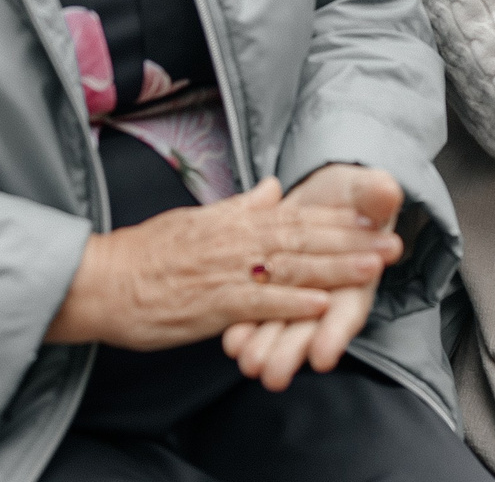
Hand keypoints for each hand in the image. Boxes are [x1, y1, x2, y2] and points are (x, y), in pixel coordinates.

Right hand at [45, 178, 399, 349]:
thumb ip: (238, 207)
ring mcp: (225, 273)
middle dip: (351, 242)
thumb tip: (273, 188)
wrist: (101, 281)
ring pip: (289, 268)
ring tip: (373, 267)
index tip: (375, 217)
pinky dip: (290, 302)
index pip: (295, 216)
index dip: (338, 219)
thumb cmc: (145, 254)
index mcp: (233, 221)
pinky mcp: (212, 305)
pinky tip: (322, 302)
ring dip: (334, 267)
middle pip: (303, 239)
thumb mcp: (195, 219)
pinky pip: (258, 303)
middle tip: (393, 242)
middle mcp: (235, 242)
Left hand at [221, 164, 403, 388]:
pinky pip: (257, 312)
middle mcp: (328, 296)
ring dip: (263, 346)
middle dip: (289, 351)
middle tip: (272, 375)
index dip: (335, 332)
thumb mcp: (368, 190)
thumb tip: (388, 192)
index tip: (322, 357)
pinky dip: (243, 327)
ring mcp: (298, 297)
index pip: (347, 311)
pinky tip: (230, 341)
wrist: (327, 195)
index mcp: (357, 279)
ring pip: (280, 327)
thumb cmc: (354, 198)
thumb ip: (377, 194)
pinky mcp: (272, 289)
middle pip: (309, 330)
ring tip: (247, 364)